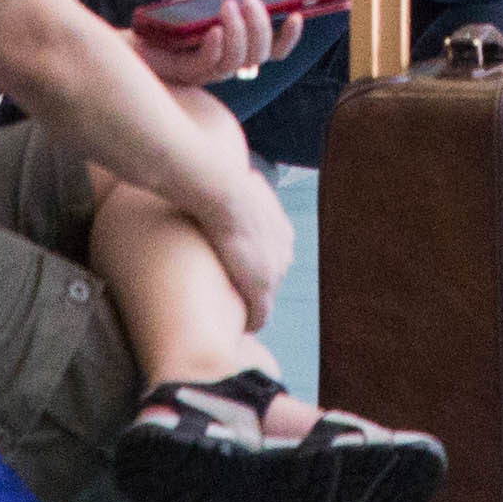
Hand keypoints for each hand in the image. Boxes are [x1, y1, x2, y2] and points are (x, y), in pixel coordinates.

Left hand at [134, 0, 283, 87]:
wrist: (137, 37)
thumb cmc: (177, 22)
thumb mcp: (210, 3)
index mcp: (240, 48)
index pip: (274, 51)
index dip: (289, 37)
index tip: (296, 15)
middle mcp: (229, 64)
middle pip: (259, 54)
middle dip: (260, 26)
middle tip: (251, 0)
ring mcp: (209, 71)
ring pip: (237, 61)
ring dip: (238, 32)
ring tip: (228, 4)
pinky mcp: (186, 72)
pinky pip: (207, 64)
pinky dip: (215, 46)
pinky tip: (214, 30)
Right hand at [191, 165, 295, 327]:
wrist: (223, 191)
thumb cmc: (222, 181)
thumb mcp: (238, 185)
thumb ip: (236, 192)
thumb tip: (218, 174)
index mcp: (281, 232)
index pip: (272, 259)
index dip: (252, 266)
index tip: (236, 271)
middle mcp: (284, 252)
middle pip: (271, 279)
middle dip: (253, 285)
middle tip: (229, 290)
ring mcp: (274, 272)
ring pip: (264, 297)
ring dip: (249, 302)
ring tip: (229, 308)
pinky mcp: (260, 289)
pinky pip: (259, 317)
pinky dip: (249, 323)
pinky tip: (238, 327)